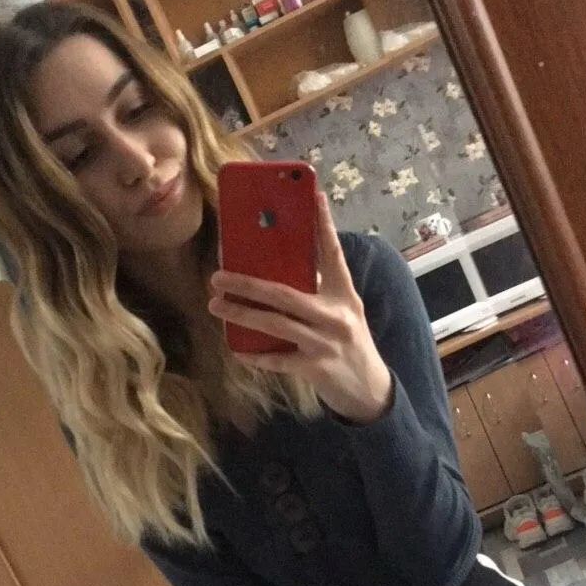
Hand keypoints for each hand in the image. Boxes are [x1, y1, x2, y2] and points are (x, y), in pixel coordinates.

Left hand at [208, 193, 392, 423]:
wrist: (369, 389)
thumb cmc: (349, 343)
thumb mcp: (342, 312)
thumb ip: (318, 292)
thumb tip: (275, 269)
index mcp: (344, 294)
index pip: (332, 254)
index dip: (323, 225)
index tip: (313, 196)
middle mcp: (336, 316)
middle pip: (285, 293)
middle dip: (247, 283)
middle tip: (218, 275)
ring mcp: (324, 343)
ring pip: (275, 324)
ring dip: (241, 314)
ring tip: (216, 305)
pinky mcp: (314, 368)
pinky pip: (276, 360)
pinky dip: (254, 354)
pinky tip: (236, 348)